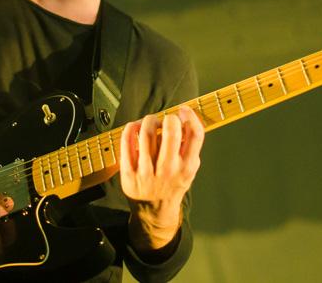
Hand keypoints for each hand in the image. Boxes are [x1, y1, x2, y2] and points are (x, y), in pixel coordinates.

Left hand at [119, 106, 204, 252]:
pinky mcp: (129, 172)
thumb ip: (190, 147)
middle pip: (171, 131)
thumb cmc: (172, 184)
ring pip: (146, 133)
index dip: (190, 117)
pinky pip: (127, 142)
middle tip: (167, 120)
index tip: (184, 110)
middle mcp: (169, 169)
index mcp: (187, 167)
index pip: (195, 135)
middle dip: (169, 118)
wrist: (154, 211)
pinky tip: (135, 127)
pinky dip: (131, 128)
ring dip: (149, 120)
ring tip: (151, 122)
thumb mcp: (189, 169)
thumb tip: (185, 118)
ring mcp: (147, 171)